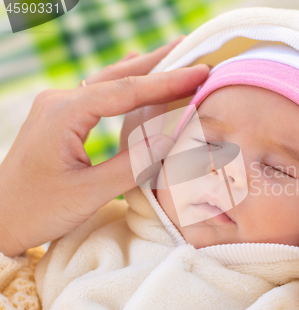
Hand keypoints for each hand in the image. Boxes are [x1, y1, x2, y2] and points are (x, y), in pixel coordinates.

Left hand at [0, 37, 209, 256]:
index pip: (126, 91)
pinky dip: (127, 83)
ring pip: (110, 81)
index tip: (199, 74)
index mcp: (64, 114)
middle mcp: (60, 101)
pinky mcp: (61, 117)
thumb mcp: (88, 193)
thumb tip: (171, 141)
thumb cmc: (37, 210)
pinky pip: (100, 93)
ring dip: (145, 70)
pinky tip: (137, 71)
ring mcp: (58, 106)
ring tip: (176, 57)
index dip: (166, 82)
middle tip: (194, 50)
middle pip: (118, 75)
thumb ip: (132, 166)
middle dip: (159, 63)